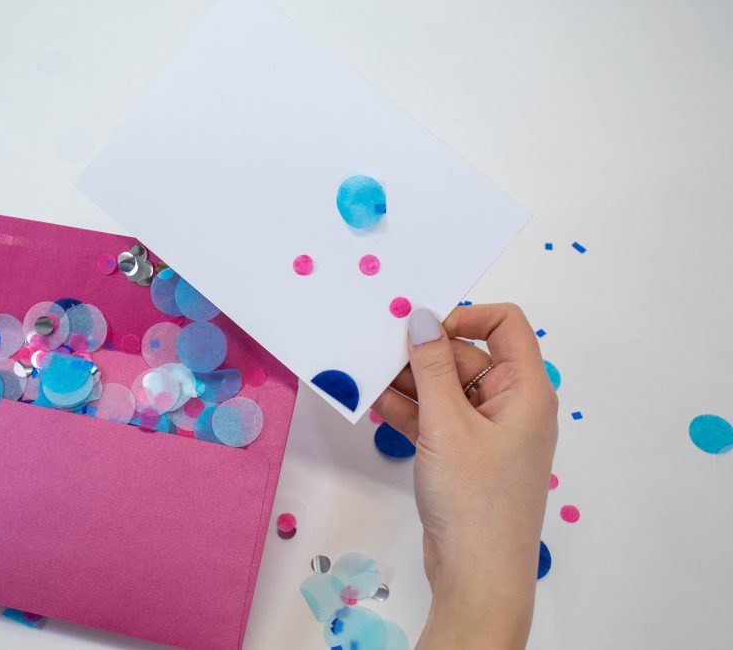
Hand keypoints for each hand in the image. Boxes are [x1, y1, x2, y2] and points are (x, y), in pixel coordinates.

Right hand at [373, 304, 557, 649]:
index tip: (422, 325)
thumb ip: (432, 367)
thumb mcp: (447, 425)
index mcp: (526, 390)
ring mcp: (487, 432)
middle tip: (378, 352)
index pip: (505, 325)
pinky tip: (375, 404)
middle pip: (467, 356)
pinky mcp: (465, 455)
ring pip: (446, 388)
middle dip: (424, 354)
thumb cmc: (476, 503)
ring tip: (368, 378)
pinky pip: (436, 417)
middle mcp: (511, 406)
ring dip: (410, 383)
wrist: (478, 577)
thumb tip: (422, 318)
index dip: (464, 316)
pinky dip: (409, 410)